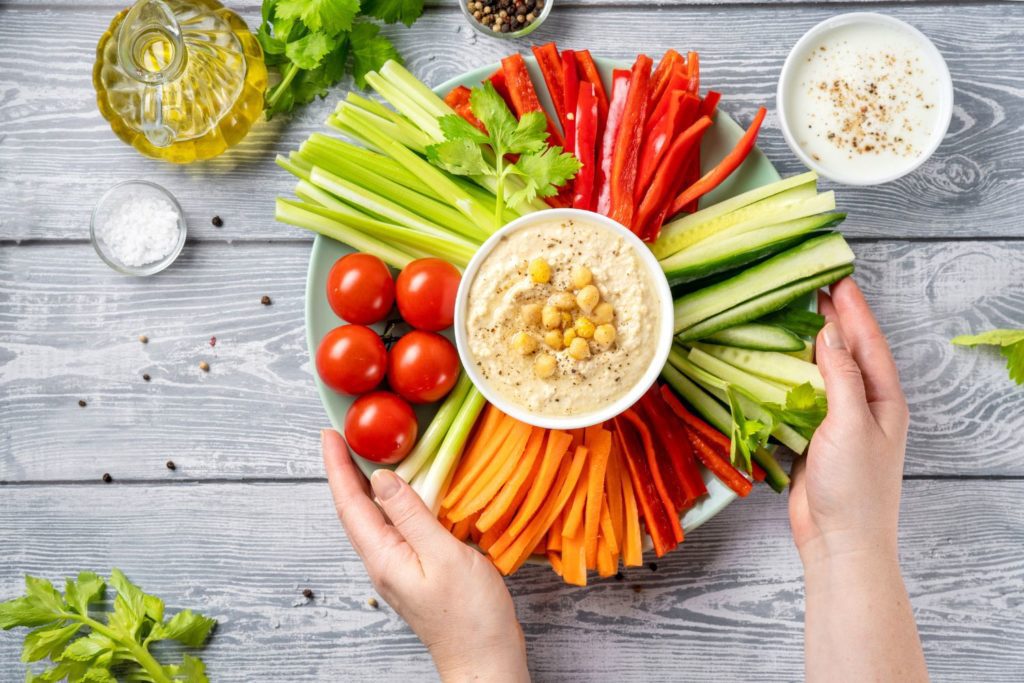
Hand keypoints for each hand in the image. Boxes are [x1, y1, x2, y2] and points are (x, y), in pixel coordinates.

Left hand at [322, 430, 528, 681]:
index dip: (337, 466)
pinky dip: (394, 502)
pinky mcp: (418, 570)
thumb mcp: (443, 555)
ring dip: (367, 485)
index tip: (329, 435)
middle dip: (346, 471)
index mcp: (383, 556)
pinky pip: (396, 528)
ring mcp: (399, 567)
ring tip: (369, 455)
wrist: (485, 658)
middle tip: (345, 436)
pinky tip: (408, 493)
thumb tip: (382, 479)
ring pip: (375, 518)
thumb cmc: (469, 615)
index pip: (350, 503)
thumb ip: (412, 515)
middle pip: (356, 509)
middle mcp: (384, 561)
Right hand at [789, 278, 909, 566]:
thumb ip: (841, 377)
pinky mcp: (816, 439)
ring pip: (826, 373)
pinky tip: (777, 366)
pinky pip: (804, 398)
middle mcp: (865, 407)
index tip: (837, 279)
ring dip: (811, 346)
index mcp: (884, 400)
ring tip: (795, 318)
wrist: (840, 541)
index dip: (854, 309)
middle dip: (836, 320)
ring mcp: (840, 423)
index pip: (869, 343)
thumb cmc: (854, 487)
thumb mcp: (851, 423)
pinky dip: (791, 378)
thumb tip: (831, 335)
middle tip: (816, 288)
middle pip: (850, 353)